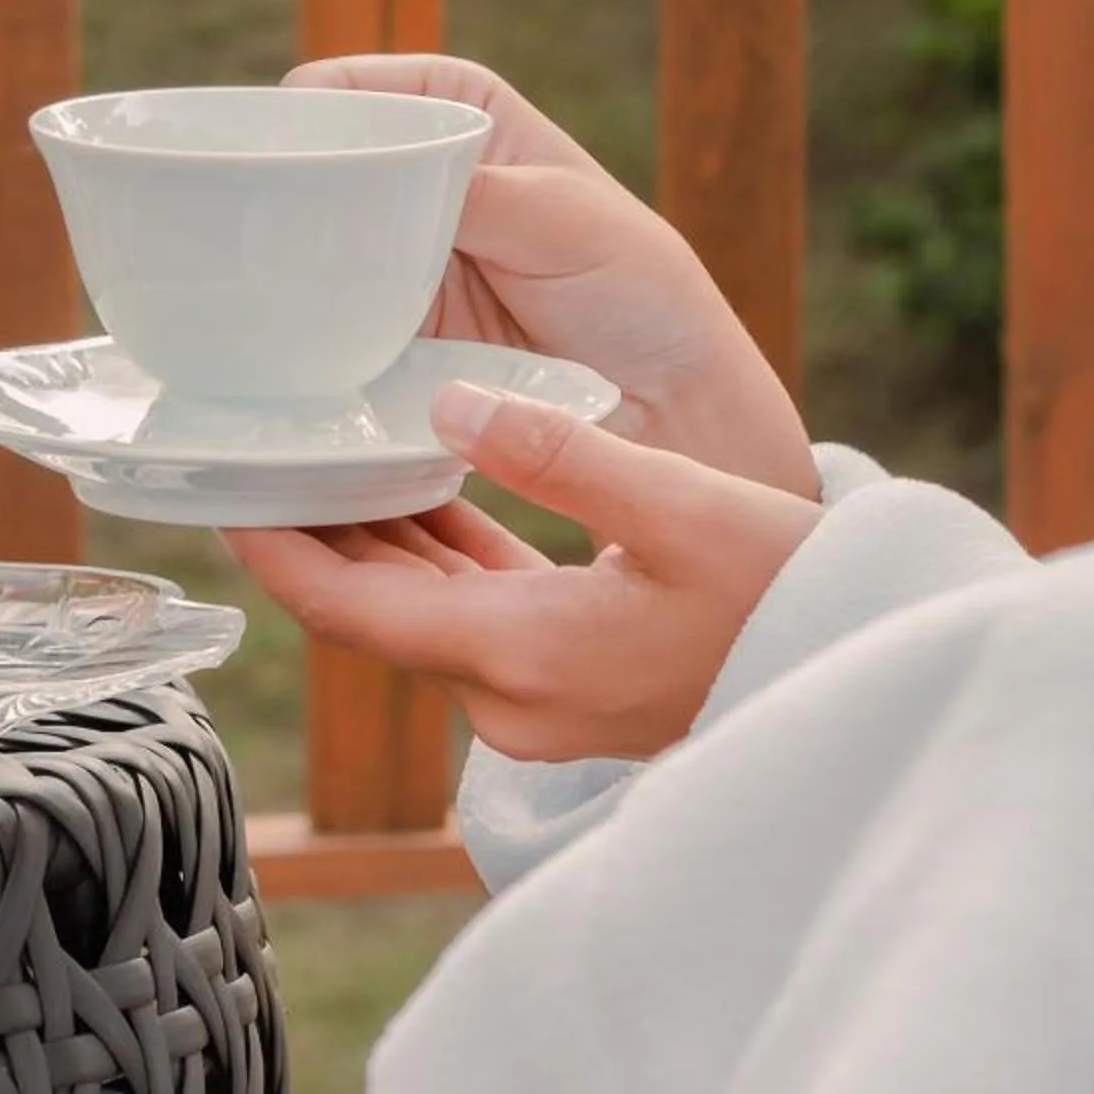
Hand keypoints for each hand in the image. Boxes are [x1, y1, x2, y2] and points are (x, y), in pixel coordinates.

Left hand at [231, 382, 819, 761]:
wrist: (873, 671)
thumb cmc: (792, 592)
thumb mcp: (682, 506)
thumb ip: (559, 453)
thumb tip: (448, 398)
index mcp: (523, 657)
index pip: (353, 613)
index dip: (278, 553)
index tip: (219, 494)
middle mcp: (515, 695)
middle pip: (373, 612)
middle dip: (309, 535)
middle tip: (251, 450)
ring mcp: (543, 695)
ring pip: (421, 606)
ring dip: (372, 535)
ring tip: (315, 445)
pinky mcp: (572, 674)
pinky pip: (474, 607)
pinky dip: (438, 547)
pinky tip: (419, 475)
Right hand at [289, 54, 816, 498]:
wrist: (669, 407)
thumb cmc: (639, 289)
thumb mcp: (559, 217)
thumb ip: (468, 192)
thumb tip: (368, 181)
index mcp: (459, 110)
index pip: (352, 87)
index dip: (302, 111)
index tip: (266, 147)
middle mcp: (416, 175)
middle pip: (315, 165)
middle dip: (276, 188)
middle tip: (238, 220)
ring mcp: (395, 256)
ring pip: (307, 243)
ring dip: (278, 261)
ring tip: (245, 280)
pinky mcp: (386, 333)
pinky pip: (324, 320)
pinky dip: (299, 326)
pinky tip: (279, 335)